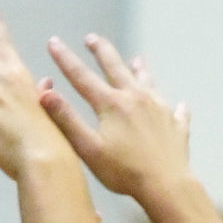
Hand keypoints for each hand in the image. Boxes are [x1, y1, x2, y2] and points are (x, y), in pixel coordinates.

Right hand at [41, 35, 190, 200]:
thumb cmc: (122, 171)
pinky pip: (175, 110)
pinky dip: (173, 106)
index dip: (65, 59)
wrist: (165, 184)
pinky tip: (177, 105)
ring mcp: (159, 108)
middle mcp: (136, 98)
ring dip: (139, 69)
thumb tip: (45, 93)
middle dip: (102, 51)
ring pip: (147, 81)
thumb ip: (66, 120)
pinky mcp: (176, 124)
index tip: (54, 42)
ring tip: (136, 59)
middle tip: (92, 38)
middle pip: (116, 67)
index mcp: (111, 104)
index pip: (82, 76)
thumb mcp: (87, 148)